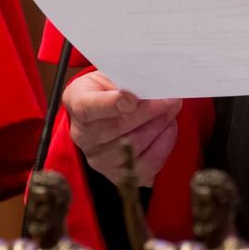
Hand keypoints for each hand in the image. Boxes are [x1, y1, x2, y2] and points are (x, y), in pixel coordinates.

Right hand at [62, 71, 181, 185]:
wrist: (105, 113)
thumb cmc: (110, 89)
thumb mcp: (111, 74)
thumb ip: (127, 79)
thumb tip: (153, 85)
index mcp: (77, 102)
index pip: (87, 108)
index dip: (110, 104)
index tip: (131, 99)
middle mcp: (83, 136)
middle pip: (117, 127)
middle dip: (149, 112)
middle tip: (170, 99)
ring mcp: (99, 159)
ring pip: (135, 145)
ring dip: (160, 126)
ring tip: (171, 110)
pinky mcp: (118, 175)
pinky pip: (147, 164)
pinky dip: (163, 145)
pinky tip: (168, 129)